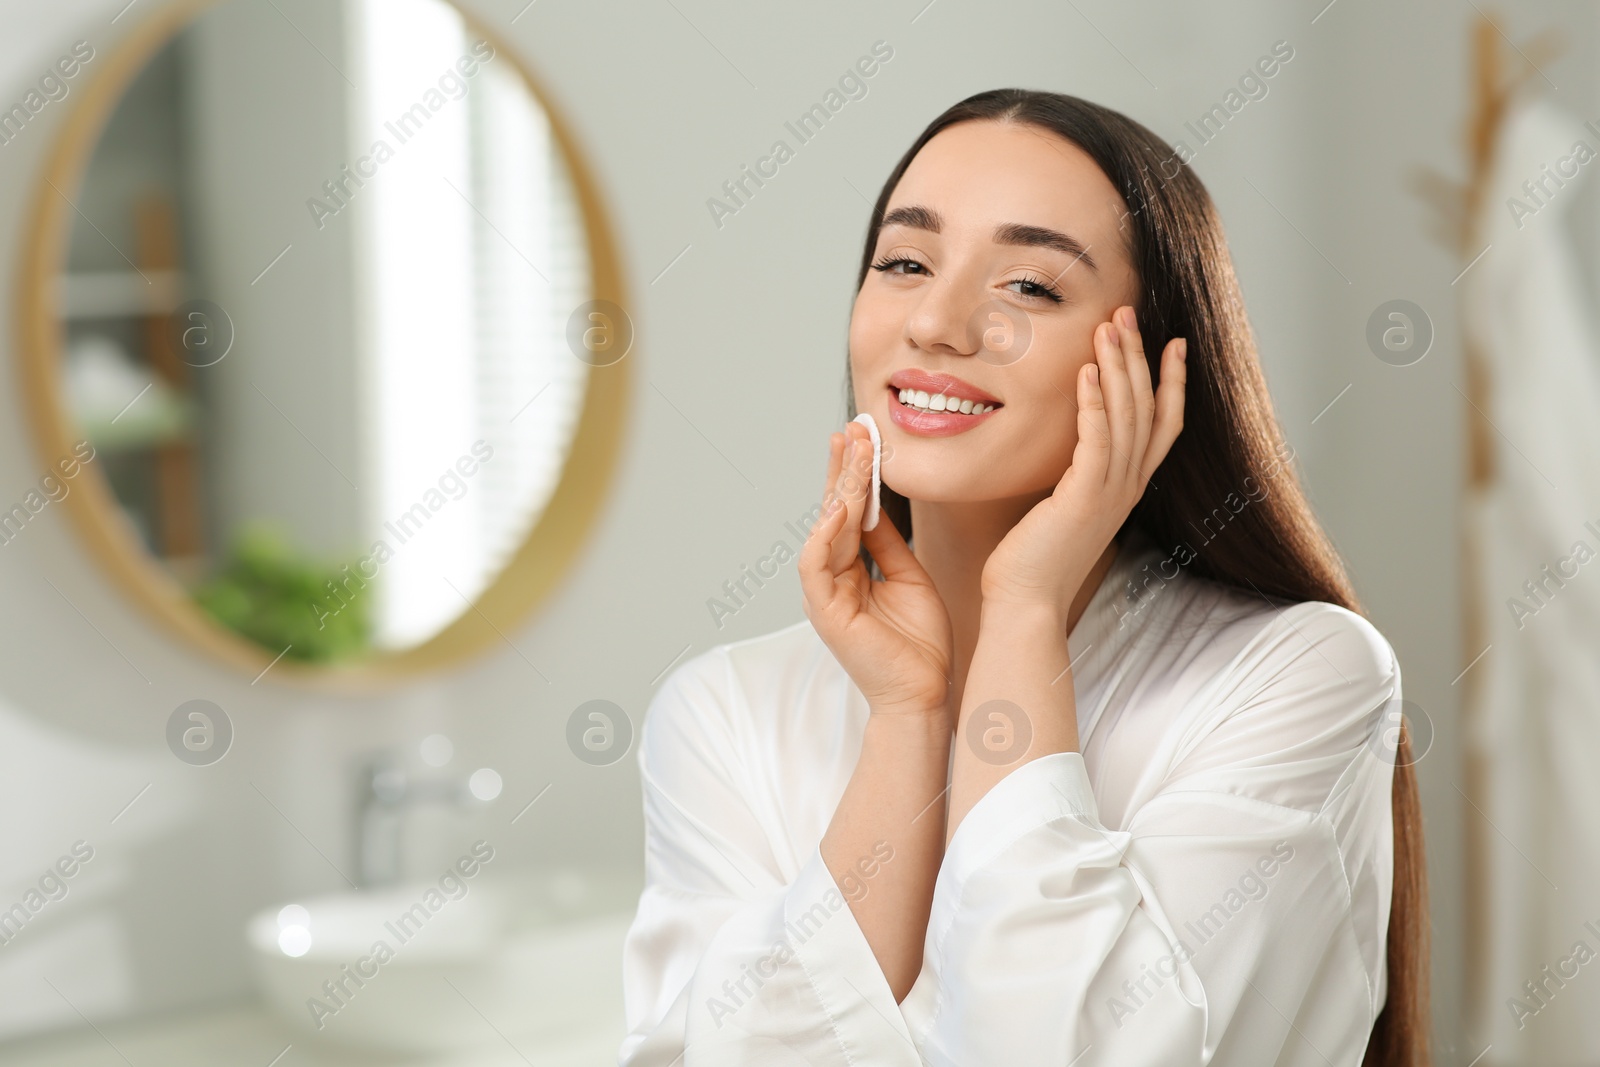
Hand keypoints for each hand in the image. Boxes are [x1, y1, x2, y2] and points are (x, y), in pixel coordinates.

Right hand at [800, 419, 954, 719]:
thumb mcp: (909, 576)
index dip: (855, 473)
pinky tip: (840, 508)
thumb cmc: (921, 644)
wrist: (927, 694)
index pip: (848, 512)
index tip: (865, 436)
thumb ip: (887, 542)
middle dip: (843, 469)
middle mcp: (833, 577)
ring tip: (852, 453)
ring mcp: (825, 594)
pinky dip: (825, 535)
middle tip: (853, 429)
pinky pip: (816, 565)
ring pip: (825, 530)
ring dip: (839, 490)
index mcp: (851, 569)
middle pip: (832, 512)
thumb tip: (877, 504)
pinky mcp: (826, 612)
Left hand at [980, 305, 1185, 615]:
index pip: (1163, 426)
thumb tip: (1064, 454)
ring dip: (1119, 368)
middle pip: (1148, 409)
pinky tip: (1086, 371)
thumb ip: (1073, 477)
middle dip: (1140, 357)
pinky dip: (1094, 403)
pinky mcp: (1084, 499)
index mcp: (1126, 488)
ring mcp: (1110, 494)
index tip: (1172, 342)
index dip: (1172, 382)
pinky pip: (1097, 441)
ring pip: (1127, 418)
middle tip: (1129, 313)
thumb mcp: (1062, 508)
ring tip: (1110, 326)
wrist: (1025, 605)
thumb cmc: (1032, 561)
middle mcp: (1128, 488)